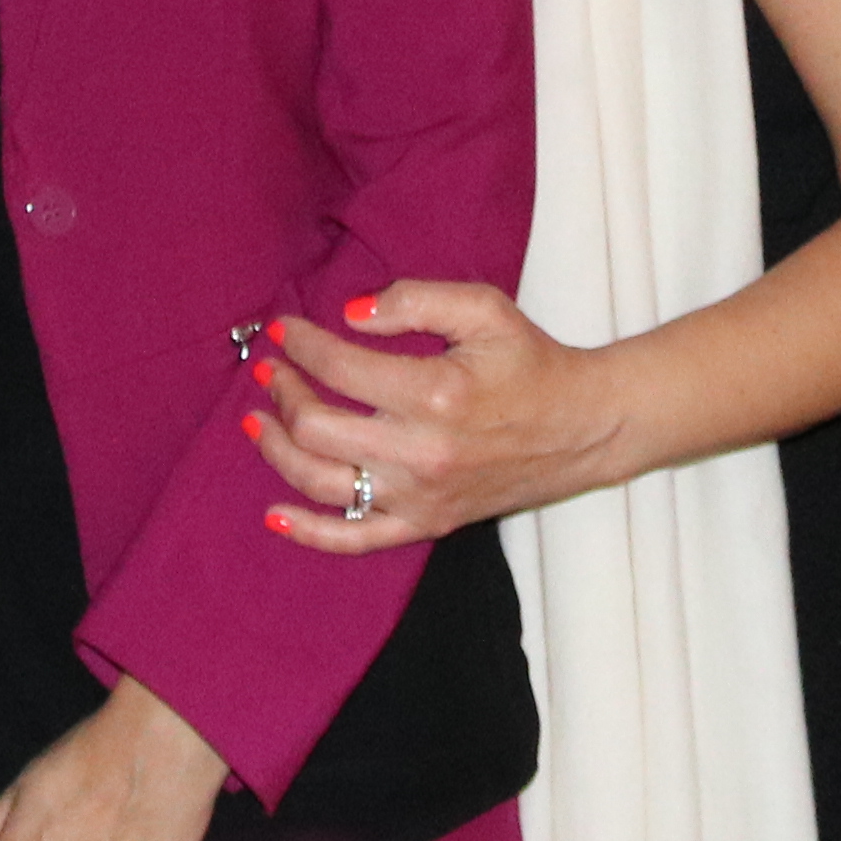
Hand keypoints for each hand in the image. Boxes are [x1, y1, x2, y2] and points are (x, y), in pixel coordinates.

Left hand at [251, 281, 626, 546]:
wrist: (582, 426)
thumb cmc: (531, 362)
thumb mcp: (484, 309)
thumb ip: (414, 300)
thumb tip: (350, 313)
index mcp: (434, 392)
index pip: (339, 367)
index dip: (301, 343)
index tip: (283, 328)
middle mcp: (421, 451)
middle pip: (317, 428)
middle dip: (282, 392)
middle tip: (270, 370)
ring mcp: (421, 496)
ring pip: (322, 484)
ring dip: (277, 451)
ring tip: (258, 422)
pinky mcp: (427, 524)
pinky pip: (355, 540)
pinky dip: (309, 532)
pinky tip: (275, 515)